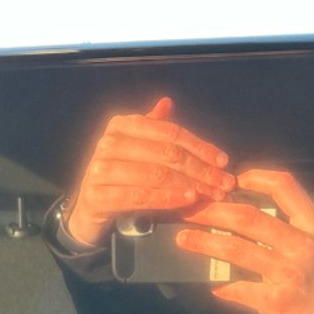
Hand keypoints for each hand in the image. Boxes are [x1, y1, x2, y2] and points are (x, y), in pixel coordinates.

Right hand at [65, 96, 235, 245]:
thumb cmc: (120, 178)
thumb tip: (167, 102)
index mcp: (121, 126)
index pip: (170, 132)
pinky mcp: (97, 195)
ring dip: (190, 185)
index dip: (200, 146)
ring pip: (156, 175)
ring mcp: (100, 169)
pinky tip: (187, 201)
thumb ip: (153, 128)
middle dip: (201, 170)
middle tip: (224, 184)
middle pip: (167, 153)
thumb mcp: (137, 150)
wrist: (88, 210)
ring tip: (212, 194)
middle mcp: (108, 142)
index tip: (223, 161)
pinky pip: (140, 196)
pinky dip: (167, 199)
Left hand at [175, 169, 313, 313]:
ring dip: (205, 242)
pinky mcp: (277, 301)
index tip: (232, 180)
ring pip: (238, 250)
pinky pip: (240, 288)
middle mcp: (302, 245)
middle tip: (191, 210)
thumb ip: (291, 223)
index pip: (285, 187)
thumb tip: (242, 207)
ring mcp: (289, 273)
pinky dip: (221, 285)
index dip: (256, 177)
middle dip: (214, 211)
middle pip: (249, 218)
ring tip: (184, 238)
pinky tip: (210, 284)